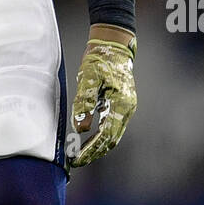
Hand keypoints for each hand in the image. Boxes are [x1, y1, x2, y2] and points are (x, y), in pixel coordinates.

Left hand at [69, 23, 136, 166]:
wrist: (113, 43)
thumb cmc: (100, 57)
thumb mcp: (89, 77)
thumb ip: (85, 101)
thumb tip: (81, 128)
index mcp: (122, 103)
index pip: (107, 135)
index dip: (92, 149)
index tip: (78, 158)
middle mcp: (127, 108)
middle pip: (112, 139)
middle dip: (95, 152)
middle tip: (76, 161)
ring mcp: (125, 107)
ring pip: (113, 134)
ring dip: (97, 146)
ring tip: (80, 154)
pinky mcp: (120, 104)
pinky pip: (111, 125)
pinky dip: (100, 135)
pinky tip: (87, 139)